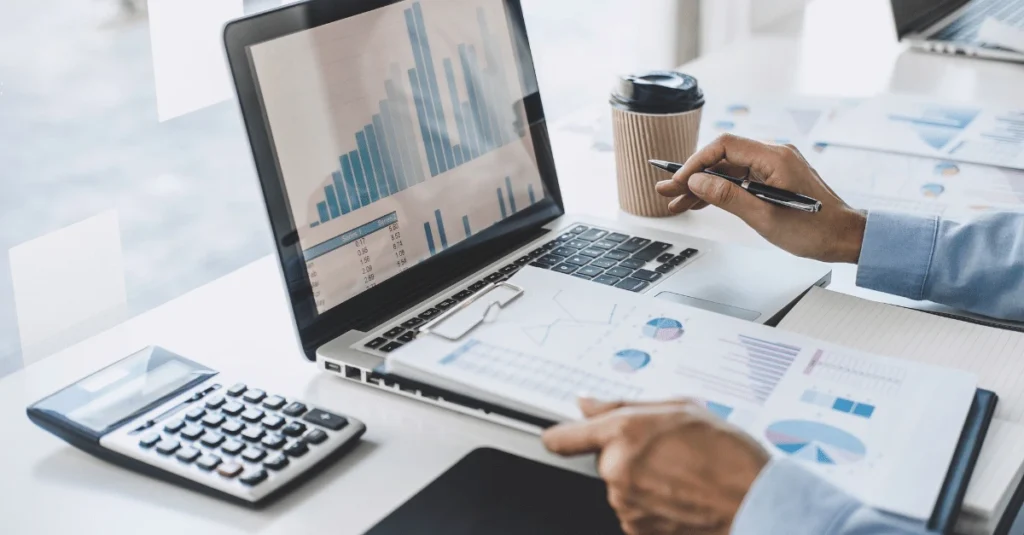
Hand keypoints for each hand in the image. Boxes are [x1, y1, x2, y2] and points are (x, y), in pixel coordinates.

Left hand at [542, 398, 769, 534]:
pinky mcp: (637, 528)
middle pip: (603, 459)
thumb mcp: (678, 407)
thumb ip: (623, 405)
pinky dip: (651, 503)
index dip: (561, 435)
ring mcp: (626, 503)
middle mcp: (617, 470)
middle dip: (626, 454)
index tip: (560, 436)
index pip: (563, 437)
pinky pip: (633, 509)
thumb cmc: (726, 452)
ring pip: (619, 486)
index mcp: (623, 432)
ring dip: (641, 479)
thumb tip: (587, 404)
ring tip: (680, 472)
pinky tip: (679, 493)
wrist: (754, 500)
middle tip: (664, 450)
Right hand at [654, 134, 866, 263]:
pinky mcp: (776, 178)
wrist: (848, 237)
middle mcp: (775, 155)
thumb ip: (728, 196)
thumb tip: (697, 181)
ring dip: (704, 185)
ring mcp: (776, 166)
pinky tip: (702, 201)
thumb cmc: (816, 230)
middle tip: (666, 191)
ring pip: (729, 169)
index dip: (696, 162)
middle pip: (723, 157)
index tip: (679, 181)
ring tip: (677, 202)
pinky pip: (742, 178)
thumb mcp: (765, 217)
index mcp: (775, 157)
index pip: (724, 146)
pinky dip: (722, 189)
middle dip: (693, 175)